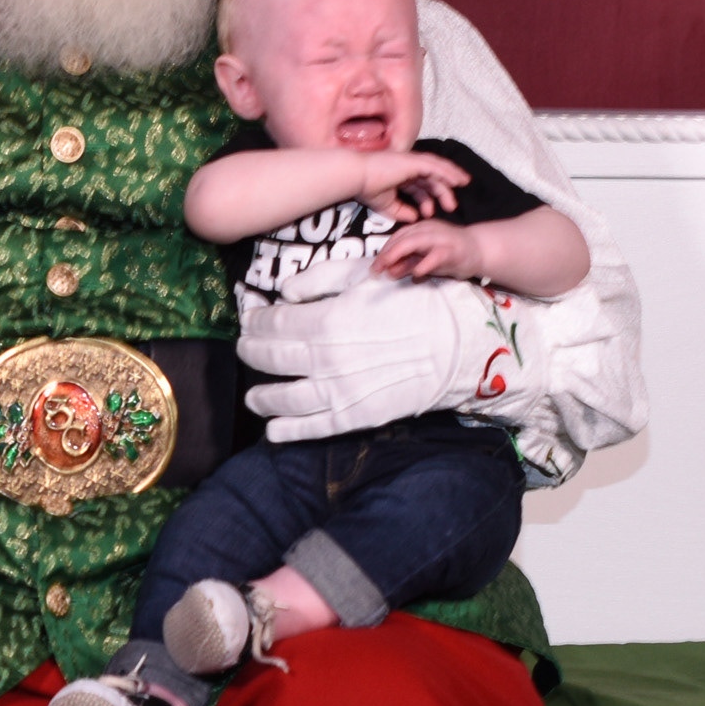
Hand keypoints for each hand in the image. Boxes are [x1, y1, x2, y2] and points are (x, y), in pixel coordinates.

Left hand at [237, 260, 479, 441]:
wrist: (459, 342)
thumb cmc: (414, 299)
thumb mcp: (365, 273)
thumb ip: (319, 279)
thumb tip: (285, 293)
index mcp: (323, 321)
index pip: (272, 324)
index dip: (255, 322)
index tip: (250, 320)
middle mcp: (324, 360)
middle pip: (270, 358)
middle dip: (252, 353)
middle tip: (245, 350)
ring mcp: (338, 391)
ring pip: (284, 398)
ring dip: (262, 397)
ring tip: (253, 397)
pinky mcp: (355, 416)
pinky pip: (312, 427)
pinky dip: (287, 431)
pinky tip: (272, 432)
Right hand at [359, 149, 468, 221]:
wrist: (357, 177)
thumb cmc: (366, 188)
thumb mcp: (386, 205)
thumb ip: (401, 211)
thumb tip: (415, 217)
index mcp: (401, 176)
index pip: (420, 185)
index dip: (429, 197)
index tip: (433, 211)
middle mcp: (408, 167)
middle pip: (431, 178)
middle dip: (443, 191)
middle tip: (452, 206)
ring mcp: (412, 162)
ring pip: (437, 168)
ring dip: (451, 176)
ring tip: (464, 184)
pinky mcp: (414, 161)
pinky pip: (436, 166)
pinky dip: (447, 172)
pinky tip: (457, 180)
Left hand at [371, 218, 484, 279]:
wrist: (480, 250)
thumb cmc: (450, 254)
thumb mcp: (424, 259)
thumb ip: (407, 263)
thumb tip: (388, 272)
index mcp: (421, 228)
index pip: (398, 237)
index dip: (384, 250)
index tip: (375, 264)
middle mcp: (428, 229)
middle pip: (403, 239)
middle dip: (387, 254)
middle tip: (375, 269)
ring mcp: (441, 238)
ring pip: (415, 243)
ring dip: (399, 256)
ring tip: (387, 270)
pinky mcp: (453, 250)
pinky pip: (436, 256)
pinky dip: (425, 264)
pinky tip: (416, 273)